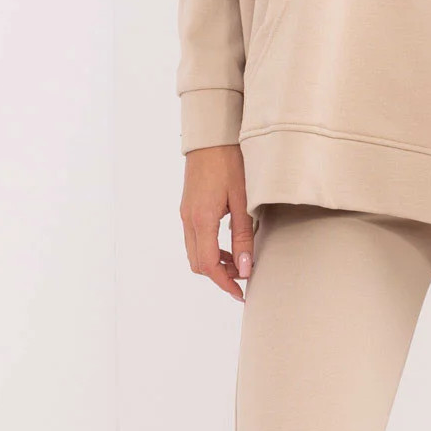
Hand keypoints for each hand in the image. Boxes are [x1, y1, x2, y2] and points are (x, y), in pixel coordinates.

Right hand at [179, 143, 253, 300]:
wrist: (211, 136)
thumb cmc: (230, 163)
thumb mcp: (243, 200)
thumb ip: (243, 236)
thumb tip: (244, 268)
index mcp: (201, 220)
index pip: (209, 265)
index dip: (225, 283)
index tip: (241, 293)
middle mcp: (188, 220)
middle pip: (198, 263)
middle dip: (220, 276)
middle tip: (243, 278)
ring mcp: (186, 214)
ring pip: (195, 252)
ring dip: (215, 263)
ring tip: (240, 262)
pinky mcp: (188, 208)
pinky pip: (195, 239)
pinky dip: (210, 249)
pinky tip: (229, 245)